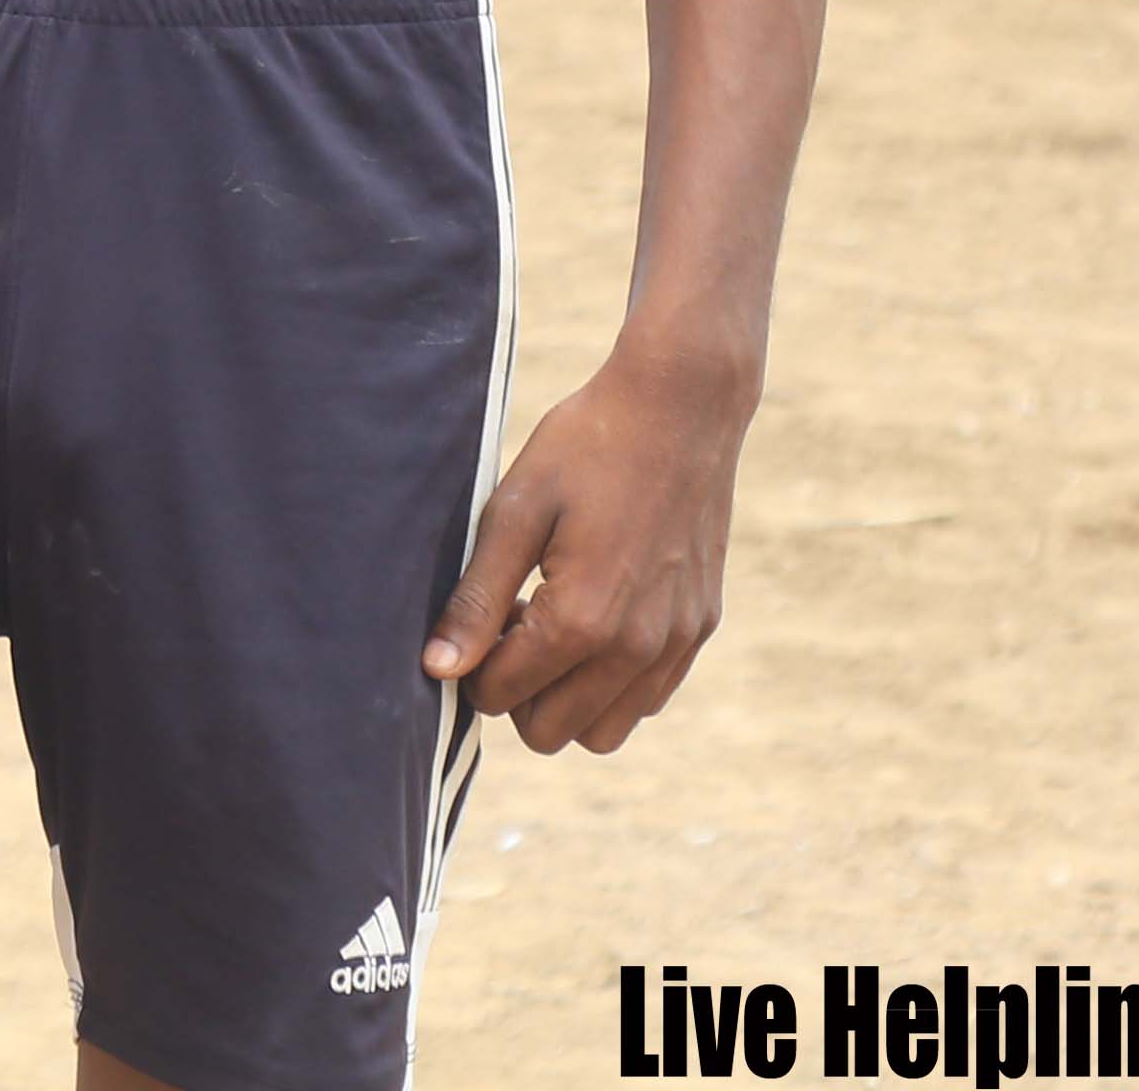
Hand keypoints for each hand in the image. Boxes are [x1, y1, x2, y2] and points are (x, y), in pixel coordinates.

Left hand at [421, 353, 749, 756]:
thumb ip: (477, 600)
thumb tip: (438, 670)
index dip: (475, 665)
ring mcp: (676, 643)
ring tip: (557, 624)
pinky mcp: (700, 629)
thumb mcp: (514, 511)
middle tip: (517, 619)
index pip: (501, 697)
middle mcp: (636, 648)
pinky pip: (648, 699)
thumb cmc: (586, 447)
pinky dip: (614, 684)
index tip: (485, 612)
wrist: (682, 406)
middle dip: (518, 691)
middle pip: (549, 732)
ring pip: (603, 732)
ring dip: (567, 698)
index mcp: (583, 621)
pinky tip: (600, 618)